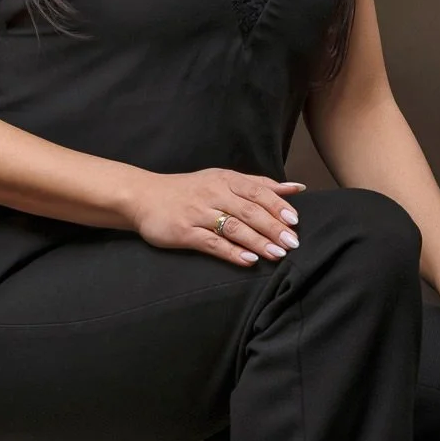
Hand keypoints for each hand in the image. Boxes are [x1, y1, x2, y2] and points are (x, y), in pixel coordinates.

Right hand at [130, 168, 306, 266]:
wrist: (144, 196)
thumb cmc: (190, 190)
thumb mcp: (222, 180)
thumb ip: (259, 185)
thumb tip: (296, 188)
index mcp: (225, 180)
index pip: (257, 191)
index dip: (277, 205)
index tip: (295, 221)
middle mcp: (213, 193)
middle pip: (249, 210)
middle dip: (273, 227)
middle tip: (293, 242)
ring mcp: (198, 213)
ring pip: (233, 227)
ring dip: (257, 241)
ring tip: (277, 254)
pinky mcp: (184, 232)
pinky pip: (212, 243)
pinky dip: (232, 252)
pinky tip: (248, 260)